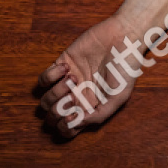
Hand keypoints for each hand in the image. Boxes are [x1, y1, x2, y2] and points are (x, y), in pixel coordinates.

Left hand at [37, 13, 142, 136]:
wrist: (122, 38)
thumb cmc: (125, 68)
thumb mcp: (119, 97)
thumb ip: (98, 115)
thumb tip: (76, 124)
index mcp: (89, 108)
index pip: (68, 129)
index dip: (66, 127)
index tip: (73, 116)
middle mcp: (76, 98)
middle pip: (52, 117)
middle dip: (58, 111)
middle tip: (73, 96)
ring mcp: (66, 83)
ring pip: (45, 101)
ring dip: (56, 93)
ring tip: (73, 78)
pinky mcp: (60, 66)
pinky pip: (43, 80)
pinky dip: (51, 76)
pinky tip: (66, 68)